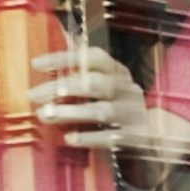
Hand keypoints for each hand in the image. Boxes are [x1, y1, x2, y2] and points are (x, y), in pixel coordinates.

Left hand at [29, 44, 150, 153]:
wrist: (156, 132)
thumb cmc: (117, 103)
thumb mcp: (105, 82)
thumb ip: (81, 70)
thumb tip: (49, 52)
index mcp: (117, 72)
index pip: (93, 57)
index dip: (65, 58)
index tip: (36, 63)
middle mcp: (126, 89)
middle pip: (93, 83)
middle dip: (61, 88)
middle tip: (33, 94)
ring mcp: (131, 113)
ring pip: (101, 111)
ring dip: (70, 112)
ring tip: (45, 114)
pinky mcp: (133, 137)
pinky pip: (109, 137)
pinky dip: (88, 137)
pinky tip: (69, 138)